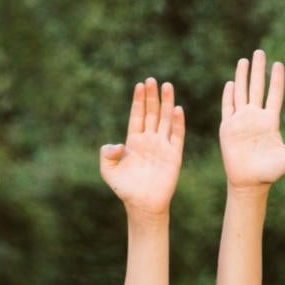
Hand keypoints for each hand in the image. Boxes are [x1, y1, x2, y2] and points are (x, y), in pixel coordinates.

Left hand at [100, 78, 184, 218]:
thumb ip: (107, 154)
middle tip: (152, 80)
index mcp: (134, 141)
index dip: (138, 100)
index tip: (140, 85)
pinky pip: (177, 135)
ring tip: (167, 86)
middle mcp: (149, 140)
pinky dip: (178, 122)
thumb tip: (118, 144)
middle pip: (151, 113)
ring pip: (165, 119)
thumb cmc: (125, 189)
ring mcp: (162, 146)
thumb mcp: (108, 170)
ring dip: (166, 103)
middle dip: (152, 96)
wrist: (142, 205)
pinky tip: (177, 109)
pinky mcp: (174, 155)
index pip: (137, 115)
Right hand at [219, 50, 284, 190]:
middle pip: (256, 87)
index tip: (279, 64)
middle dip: (258, 70)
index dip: (276, 80)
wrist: (249, 182)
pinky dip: (228, 95)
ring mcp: (241, 121)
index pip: (274, 95)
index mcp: (270, 121)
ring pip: (241, 93)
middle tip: (260, 52)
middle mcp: (255, 117)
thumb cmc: (270, 171)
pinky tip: (230, 83)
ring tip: (244, 60)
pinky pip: (228, 108)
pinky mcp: (228, 128)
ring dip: (242, 76)